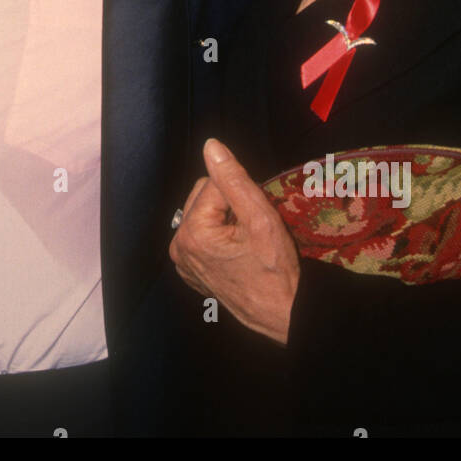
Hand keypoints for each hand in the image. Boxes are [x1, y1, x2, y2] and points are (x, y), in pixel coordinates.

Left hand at [168, 138, 301, 344]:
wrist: (281, 314)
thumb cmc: (275, 270)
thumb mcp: (259, 217)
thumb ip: (233, 178)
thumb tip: (211, 146)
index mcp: (191, 232)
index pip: (214, 183)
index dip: (241, 194)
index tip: (256, 217)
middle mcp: (179, 247)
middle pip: (204, 196)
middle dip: (230, 204)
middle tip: (252, 228)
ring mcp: (183, 262)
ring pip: (205, 214)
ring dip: (225, 218)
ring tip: (246, 241)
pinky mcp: (191, 271)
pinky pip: (204, 235)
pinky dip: (220, 235)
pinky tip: (237, 250)